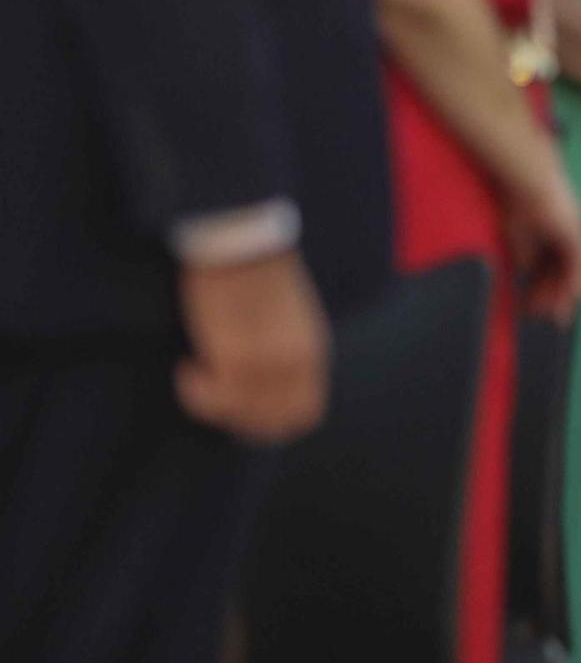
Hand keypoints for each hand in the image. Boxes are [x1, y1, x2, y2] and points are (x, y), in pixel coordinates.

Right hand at [175, 250, 331, 443]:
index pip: (306, 413)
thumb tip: (265, 380)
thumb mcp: (289, 316)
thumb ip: (285, 350)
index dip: (273, 422)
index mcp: (313, 351)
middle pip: (275, 423)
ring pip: (242, 414)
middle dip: (241, 423)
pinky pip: (216, 397)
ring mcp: (268, 361)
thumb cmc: (258, 270)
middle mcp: (296, 362)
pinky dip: (196, 392)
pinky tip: (186, 367)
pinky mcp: (235, 353)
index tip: (244, 410)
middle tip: (214, 401)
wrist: (243, 239)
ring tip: (195, 376)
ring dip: (214, 406)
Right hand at [508, 168, 580, 323]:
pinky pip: (579, 264)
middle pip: (561, 276)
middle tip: (548, 320)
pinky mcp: (578, 236)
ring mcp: (573, 238)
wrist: (527, 185)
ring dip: (564, 295)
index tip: (531, 311)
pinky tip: (572, 298)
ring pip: (572, 273)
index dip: (539, 292)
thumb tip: (527, 273)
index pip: (547, 272)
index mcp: (549, 241)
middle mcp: (565, 241)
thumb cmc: (518, 206)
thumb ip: (526, 257)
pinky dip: (576, 281)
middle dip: (553, 299)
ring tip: (558, 316)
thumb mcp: (518, 239)